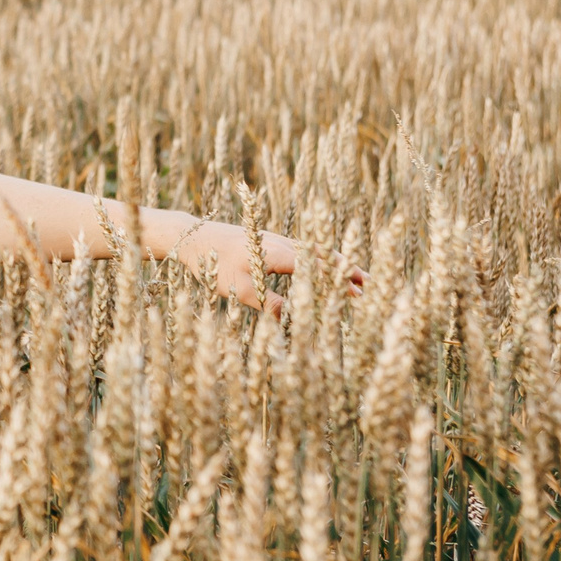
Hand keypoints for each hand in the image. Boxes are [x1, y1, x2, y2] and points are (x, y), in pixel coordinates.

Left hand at [170, 221, 355, 311]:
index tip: (362, 293)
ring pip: (313, 251)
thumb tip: (294, 323)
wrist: (190, 236)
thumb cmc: (212, 263)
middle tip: (370, 284)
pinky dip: (318, 259)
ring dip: (334, 263)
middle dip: (347, 269)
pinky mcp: (266, 240)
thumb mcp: (240, 289)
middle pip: (323, 255)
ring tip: (353, 277)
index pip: (319, 267)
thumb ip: (269, 304)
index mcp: (279, 253)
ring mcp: (275, 239)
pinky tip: (320, 268)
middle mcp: (281, 242)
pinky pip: (301, 249)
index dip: (341, 280)